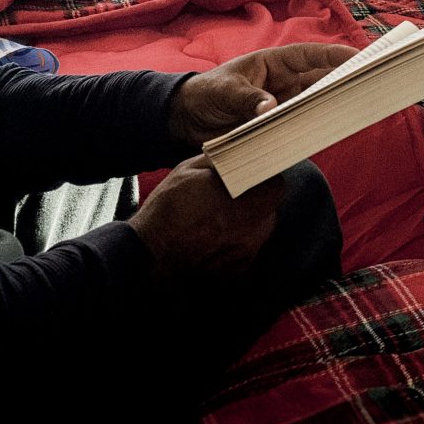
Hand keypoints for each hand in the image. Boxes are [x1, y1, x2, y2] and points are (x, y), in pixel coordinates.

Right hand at [129, 156, 284, 277]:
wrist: (148, 253)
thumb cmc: (167, 209)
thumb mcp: (190, 170)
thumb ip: (222, 161)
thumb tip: (237, 153)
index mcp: (243, 202)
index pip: (275, 186)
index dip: (265, 178)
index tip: (255, 175)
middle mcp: (250, 230)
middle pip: (270, 208)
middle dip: (257, 199)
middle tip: (236, 194)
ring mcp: (244, 253)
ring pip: (260, 230)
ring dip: (250, 220)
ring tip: (223, 215)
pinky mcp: (235, 270)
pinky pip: (248, 249)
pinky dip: (239, 240)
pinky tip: (217, 234)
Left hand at [168, 43, 356, 143]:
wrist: (187, 121)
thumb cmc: (206, 94)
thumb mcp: (224, 92)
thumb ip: (247, 100)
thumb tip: (269, 109)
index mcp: (275, 64)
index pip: (311, 56)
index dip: (335, 55)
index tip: (360, 56)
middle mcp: (285, 83)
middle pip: (321, 79)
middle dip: (344, 80)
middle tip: (371, 84)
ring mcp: (283, 106)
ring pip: (315, 104)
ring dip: (332, 106)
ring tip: (358, 110)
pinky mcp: (278, 127)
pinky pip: (301, 127)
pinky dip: (314, 130)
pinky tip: (329, 134)